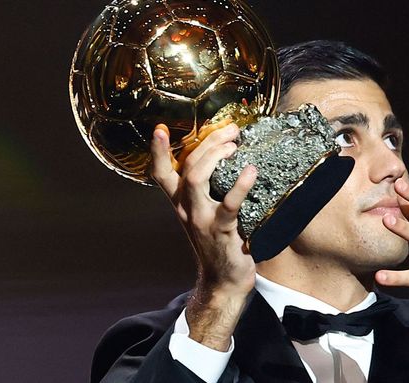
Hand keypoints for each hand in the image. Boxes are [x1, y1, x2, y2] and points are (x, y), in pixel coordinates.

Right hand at [151, 121, 256, 349]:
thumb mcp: (206, 214)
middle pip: (187, 167)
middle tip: (230, 130)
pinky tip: (251, 170)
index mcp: (180, 203)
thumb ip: (209, 191)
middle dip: (207, 142)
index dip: (158, 151)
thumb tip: (228, 158)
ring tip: (234, 145)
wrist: (223, 281)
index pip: (161, 173)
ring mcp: (201, 220)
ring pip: (197, 179)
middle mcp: (186, 209)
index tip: (159, 128)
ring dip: (215, 156)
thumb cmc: (220, 242)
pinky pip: (229, 204)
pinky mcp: (221, 231)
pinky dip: (240, 185)